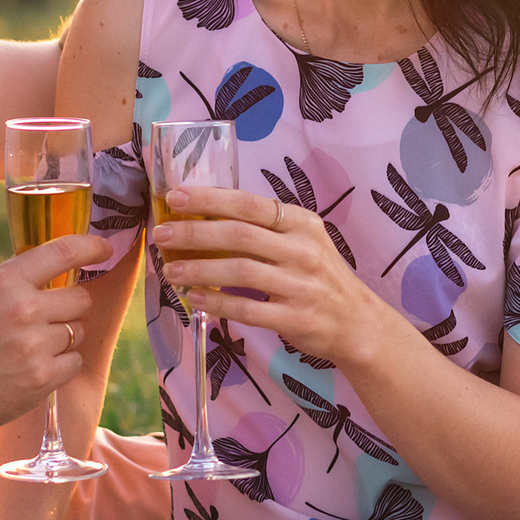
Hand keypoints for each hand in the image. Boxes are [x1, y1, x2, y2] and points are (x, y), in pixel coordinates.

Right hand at [0, 233, 108, 440]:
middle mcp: (24, 310)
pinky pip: (74, 362)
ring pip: (79, 331)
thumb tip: (50, 269)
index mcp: (4, 282)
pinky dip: (61, 364)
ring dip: (63, 337)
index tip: (103, 249)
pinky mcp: (41, 380)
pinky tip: (34, 367)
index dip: (91, 247)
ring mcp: (35, 347)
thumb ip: (12, 280)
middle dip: (69, 306)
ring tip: (30, 347)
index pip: (63, 252)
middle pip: (80, 298)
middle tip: (46, 319)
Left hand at [151, 184, 397, 368]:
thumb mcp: (304, 242)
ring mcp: (300, 285)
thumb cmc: (321, 277)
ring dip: (199, 269)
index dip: (210, 199)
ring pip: (239, 271)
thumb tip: (206, 217)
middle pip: (239, 235)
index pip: (250, 204)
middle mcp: (303, 250)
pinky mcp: (295, 318)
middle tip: (162, 235)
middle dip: (194, 233)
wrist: (357, 323)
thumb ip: (266, 229)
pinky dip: (217, 303)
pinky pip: (247, 309)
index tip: (175, 197)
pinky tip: (195, 298)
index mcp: (302, 223)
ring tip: (170, 269)